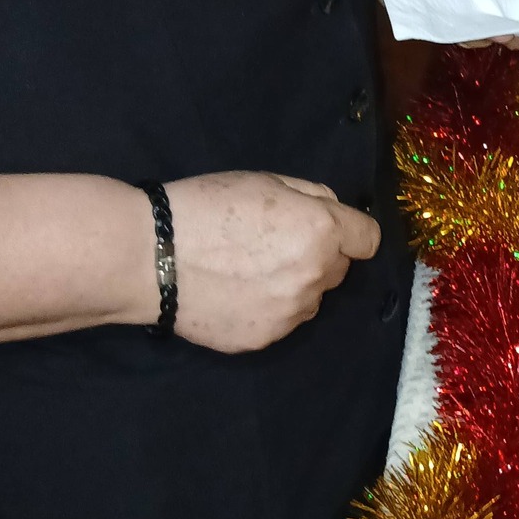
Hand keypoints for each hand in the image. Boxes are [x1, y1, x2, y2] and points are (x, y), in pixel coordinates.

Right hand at [165, 170, 379, 351]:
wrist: (150, 255)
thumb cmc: (205, 206)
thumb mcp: (265, 180)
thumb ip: (311, 195)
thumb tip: (334, 209)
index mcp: (322, 231)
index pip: (368, 240)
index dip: (351, 232)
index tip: (331, 231)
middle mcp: (315, 276)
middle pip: (339, 269)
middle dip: (318, 257)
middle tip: (274, 246)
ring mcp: (290, 313)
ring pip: (311, 298)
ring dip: (295, 286)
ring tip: (248, 272)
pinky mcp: (264, 339)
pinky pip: (282, 320)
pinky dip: (267, 309)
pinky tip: (234, 294)